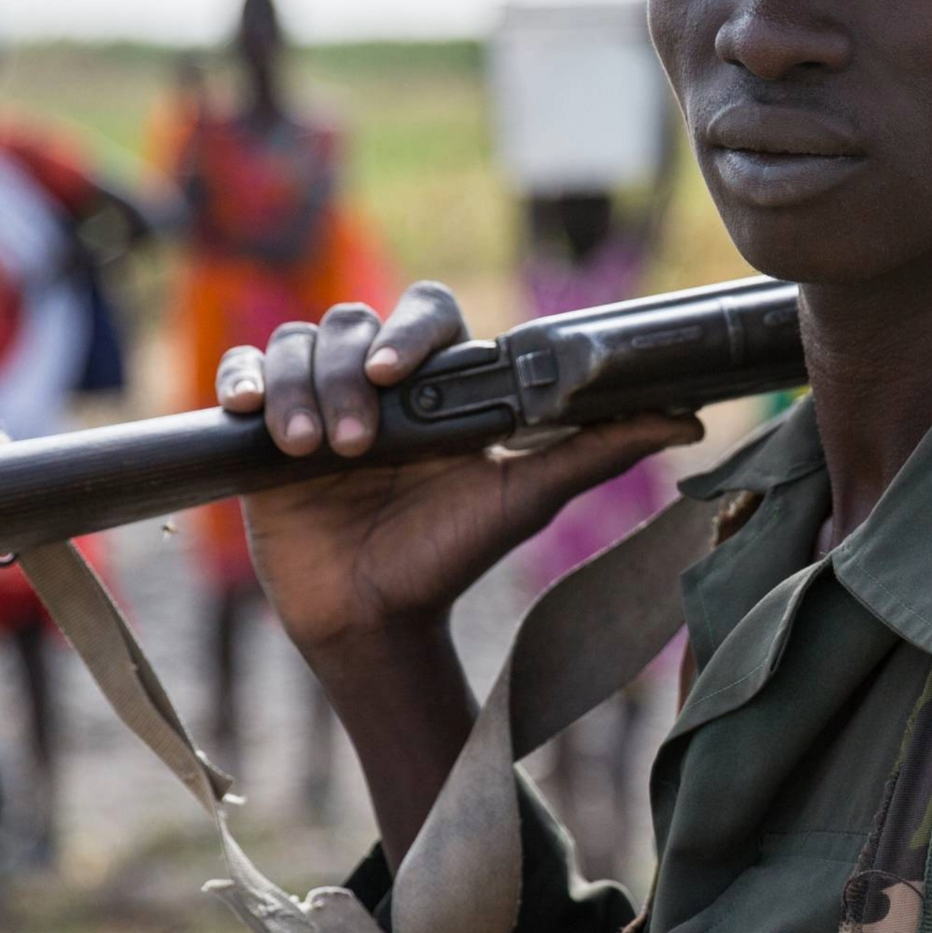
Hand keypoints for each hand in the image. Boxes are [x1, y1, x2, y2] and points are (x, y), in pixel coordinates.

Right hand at [216, 283, 700, 662]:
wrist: (377, 618)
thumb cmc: (453, 555)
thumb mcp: (528, 499)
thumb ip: (599, 451)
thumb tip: (688, 417)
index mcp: (440, 384)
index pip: (427, 314)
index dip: (411, 331)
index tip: (400, 376)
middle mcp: (377, 381)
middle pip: (355, 322)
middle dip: (349, 372)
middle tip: (358, 439)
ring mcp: (317, 397)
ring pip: (297, 341)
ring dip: (299, 385)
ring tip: (311, 451)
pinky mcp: (263, 427)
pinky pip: (244, 372)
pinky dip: (244, 380)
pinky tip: (249, 415)